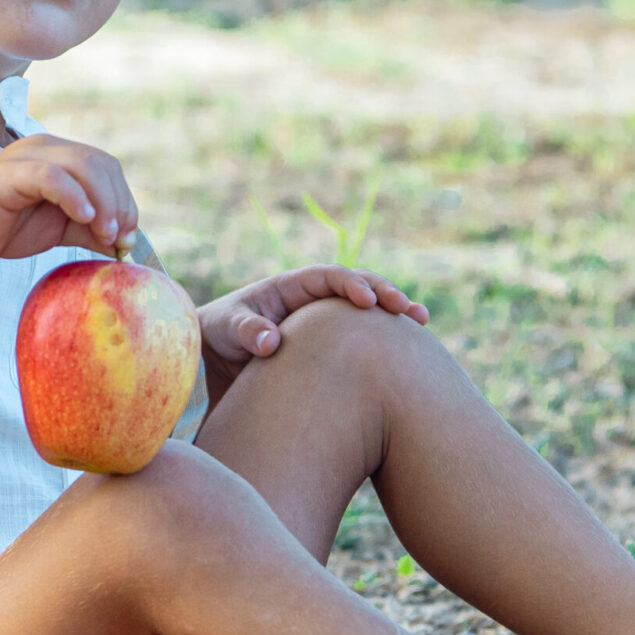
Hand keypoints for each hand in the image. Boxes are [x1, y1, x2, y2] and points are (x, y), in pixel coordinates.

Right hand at [0, 135, 139, 266]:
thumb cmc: (0, 227)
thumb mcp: (55, 229)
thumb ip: (88, 231)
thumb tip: (123, 245)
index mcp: (60, 158)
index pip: (107, 168)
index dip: (125, 201)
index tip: (128, 238)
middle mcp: (47, 149)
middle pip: (101, 163)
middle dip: (120, 202)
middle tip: (120, 238)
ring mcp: (28, 157)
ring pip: (83, 164)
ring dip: (104, 200)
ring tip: (105, 233)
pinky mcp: (11, 173)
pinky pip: (52, 175)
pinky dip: (74, 195)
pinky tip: (84, 218)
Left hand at [198, 267, 427, 398]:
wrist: (213, 356)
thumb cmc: (217, 334)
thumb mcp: (225, 328)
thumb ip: (247, 331)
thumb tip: (273, 343)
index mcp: (290, 287)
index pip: (327, 277)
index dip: (350, 284)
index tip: (368, 301)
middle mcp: (312, 300)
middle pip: (357, 287)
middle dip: (385, 295)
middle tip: (411, 311)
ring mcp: (324, 322)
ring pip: (365, 314)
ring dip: (392, 314)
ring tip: (420, 323)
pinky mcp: (329, 346)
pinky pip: (360, 338)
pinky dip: (382, 341)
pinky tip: (406, 356)